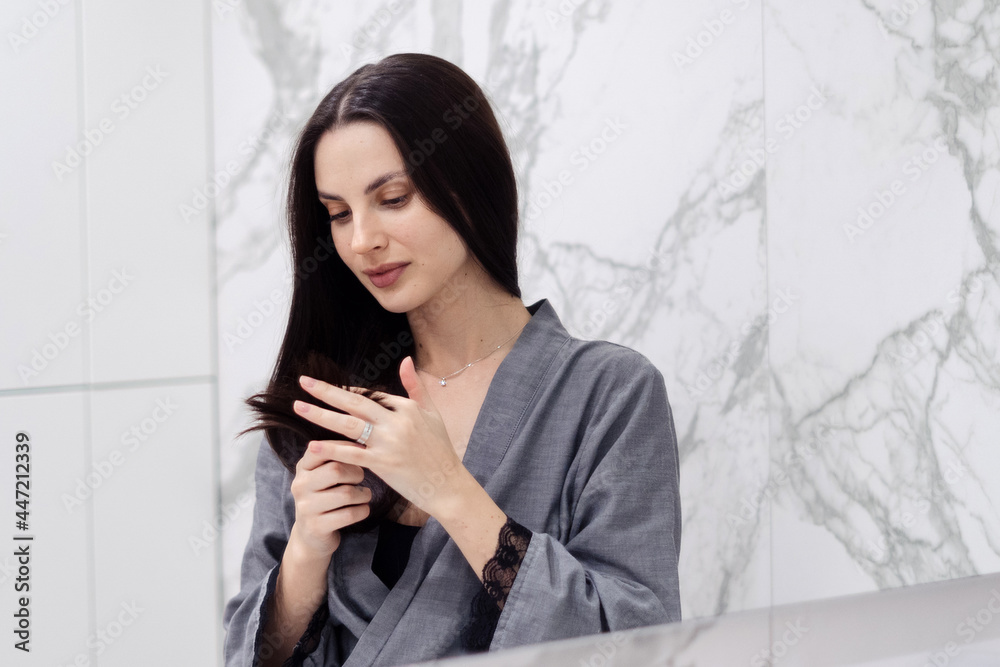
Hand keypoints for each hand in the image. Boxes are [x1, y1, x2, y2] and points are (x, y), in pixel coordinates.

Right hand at [288, 445, 371, 558]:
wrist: (311, 535)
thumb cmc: (324, 496)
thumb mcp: (322, 474)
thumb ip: (335, 456)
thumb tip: (362, 437)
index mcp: (303, 467)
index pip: (322, 448)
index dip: (346, 447)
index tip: (361, 451)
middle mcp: (300, 485)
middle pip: (336, 470)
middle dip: (356, 473)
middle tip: (360, 478)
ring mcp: (306, 507)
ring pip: (346, 494)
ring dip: (363, 494)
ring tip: (364, 495)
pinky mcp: (316, 526)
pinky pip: (349, 515)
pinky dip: (362, 510)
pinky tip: (362, 509)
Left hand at [292, 355, 466, 519]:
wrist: (448, 485)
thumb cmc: (440, 451)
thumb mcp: (432, 414)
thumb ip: (416, 387)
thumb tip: (406, 360)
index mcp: (408, 408)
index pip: (372, 395)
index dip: (347, 392)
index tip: (327, 389)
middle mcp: (397, 422)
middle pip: (355, 403)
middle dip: (326, 392)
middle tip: (304, 382)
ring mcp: (389, 443)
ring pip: (348, 425)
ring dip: (321, 415)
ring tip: (300, 408)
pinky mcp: (383, 464)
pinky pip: (352, 454)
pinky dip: (332, 449)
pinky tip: (313, 445)